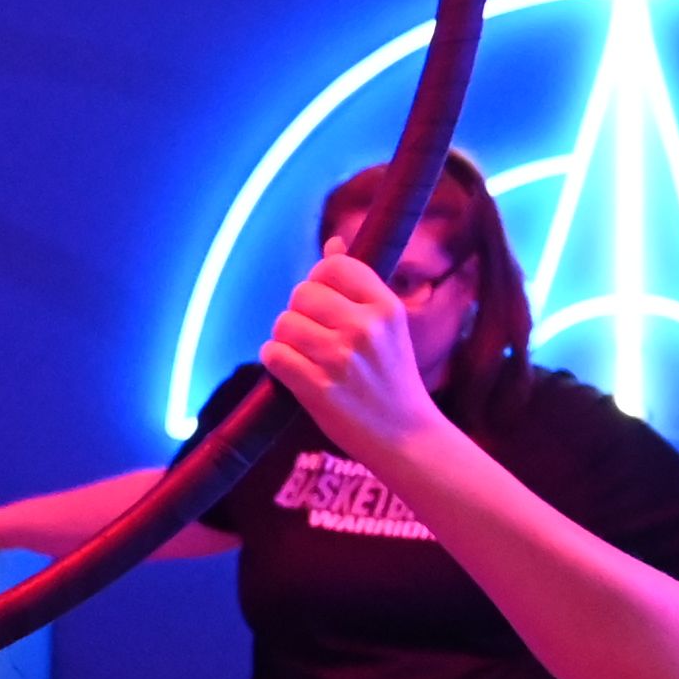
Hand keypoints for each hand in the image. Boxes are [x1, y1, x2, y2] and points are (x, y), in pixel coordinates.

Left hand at [258, 246, 445, 465]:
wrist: (405, 436)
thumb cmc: (391, 376)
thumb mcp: (387, 324)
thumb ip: (358, 284)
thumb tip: (332, 242)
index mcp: (386, 306)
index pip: (333, 265)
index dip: (319, 282)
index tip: (325, 304)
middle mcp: (365, 328)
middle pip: (302, 293)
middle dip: (300, 312)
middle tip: (314, 336)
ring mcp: (341, 358)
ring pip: (283, 323)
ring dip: (285, 339)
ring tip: (305, 356)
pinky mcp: (318, 388)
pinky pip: (274, 355)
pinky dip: (276, 362)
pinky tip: (293, 371)